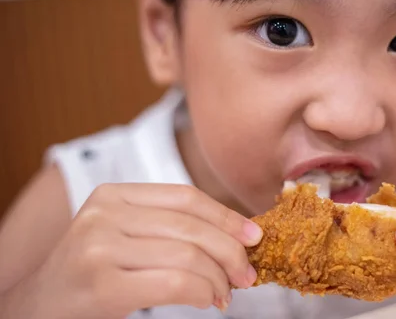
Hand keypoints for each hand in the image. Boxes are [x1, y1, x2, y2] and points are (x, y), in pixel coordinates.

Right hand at [12, 183, 262, 318]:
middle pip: (191, 226)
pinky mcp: (102, 285)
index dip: (226, 216)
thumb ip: (168, 228)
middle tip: (247, 273)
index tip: (253, 235)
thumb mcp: (123, 236)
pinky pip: (175, 283)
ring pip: (187, 256)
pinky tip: (208, 301)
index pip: (185, 197)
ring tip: (225, 293)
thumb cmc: (92, 273)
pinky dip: (203, 292)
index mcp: (113, 195)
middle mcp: (103, 214)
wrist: (36, 309)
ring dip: (218, 278)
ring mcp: (99, 247)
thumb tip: (237, 235)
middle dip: (230, 251)